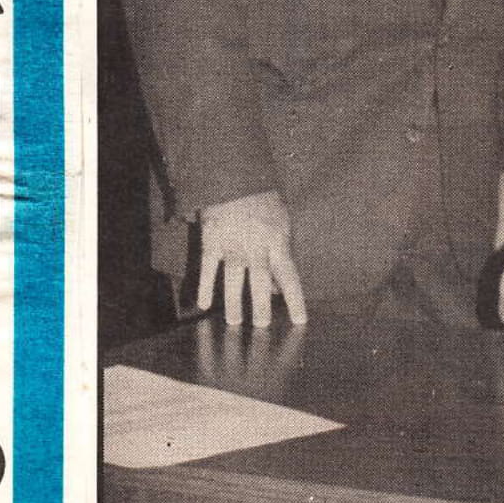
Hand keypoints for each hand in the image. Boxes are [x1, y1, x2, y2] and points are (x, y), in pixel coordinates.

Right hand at [196, 191, 307, 328]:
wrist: (235, 174)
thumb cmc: (262, 201)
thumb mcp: (282, 223)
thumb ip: (281, 255)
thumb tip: (278, 287)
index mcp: (277, 242)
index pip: (290, 276)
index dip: (295, 300)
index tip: (300, 321)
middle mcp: (256, 246)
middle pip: (260, 282)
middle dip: (261, 306)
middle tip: (262, 327)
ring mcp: (232, 244)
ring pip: (233, 278)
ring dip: (234, 302)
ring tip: (235, 322)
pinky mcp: (212, 240)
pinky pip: (208, 267)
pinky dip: (205, 286)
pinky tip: (203, 304)